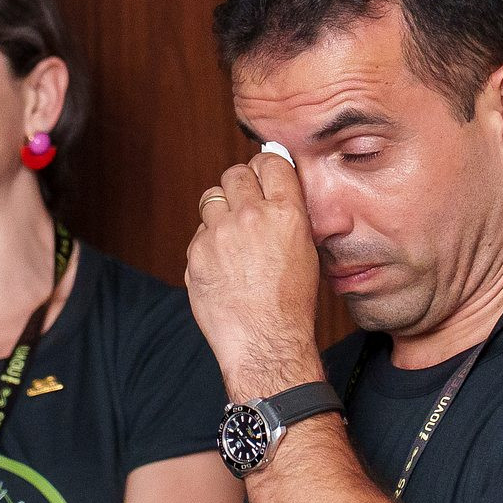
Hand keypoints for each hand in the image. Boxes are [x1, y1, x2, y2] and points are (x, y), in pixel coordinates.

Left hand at [185, 152, 323, 398]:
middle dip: (241, 184)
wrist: (264, 340)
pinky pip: (200, 232)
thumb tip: (278, 191)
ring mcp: (219, 233)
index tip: (264, 173)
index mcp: (285, 213)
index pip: (270, 162)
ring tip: (231, 234)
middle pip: (236, 173)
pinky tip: (222, 263)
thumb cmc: (291, 303)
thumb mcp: (307, 251)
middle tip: (245, 202)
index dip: (266, 166)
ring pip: (212, 197)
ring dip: (220, 209)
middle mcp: (250, 216)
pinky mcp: (196, 252)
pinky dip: (208, 242)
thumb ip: (289, 216)